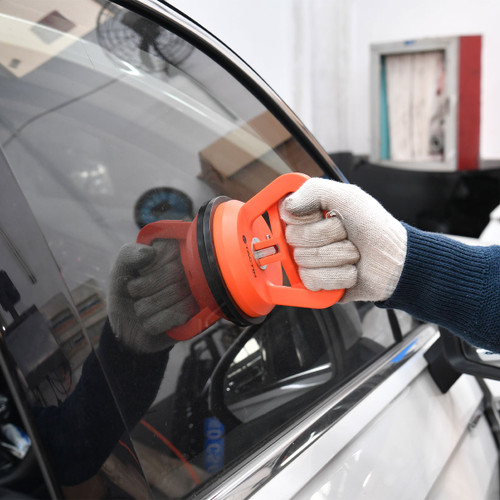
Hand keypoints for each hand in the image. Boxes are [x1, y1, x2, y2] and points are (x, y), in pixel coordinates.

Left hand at [107, 240, 197, 352]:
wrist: (126, 327)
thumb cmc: (126, 291)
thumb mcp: (121, 269)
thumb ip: (129, 254)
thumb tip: (149, 252)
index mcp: (174, 250)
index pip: (169, 250)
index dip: (147, 267)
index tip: (138, 274)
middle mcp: (190, 268)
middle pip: (174, 272)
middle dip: (143, 287)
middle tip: (135, 294)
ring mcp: (197, 293)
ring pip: (176, 294)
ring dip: (146, 307)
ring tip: (142, 308)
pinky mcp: (196, 316)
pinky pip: (178, 315)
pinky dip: (154, 322)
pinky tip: (150, 321)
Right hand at [279, 178, 406, 301]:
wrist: (396, 260)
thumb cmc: (376, 227)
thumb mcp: (349, 196)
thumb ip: (314, 190)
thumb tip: (288, 205)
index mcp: (309, 215)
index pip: (286, 215)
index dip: (308, 217)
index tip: (325, 214)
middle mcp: (305, 237)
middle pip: (295, 239)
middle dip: (329, 236)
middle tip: (346, 234)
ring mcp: (309, 261)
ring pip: (305, 260)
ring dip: (338, 256)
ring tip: (352, 253)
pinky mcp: (316, 283)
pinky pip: (313, 280)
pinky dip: (339, 275)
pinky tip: (350, 270)